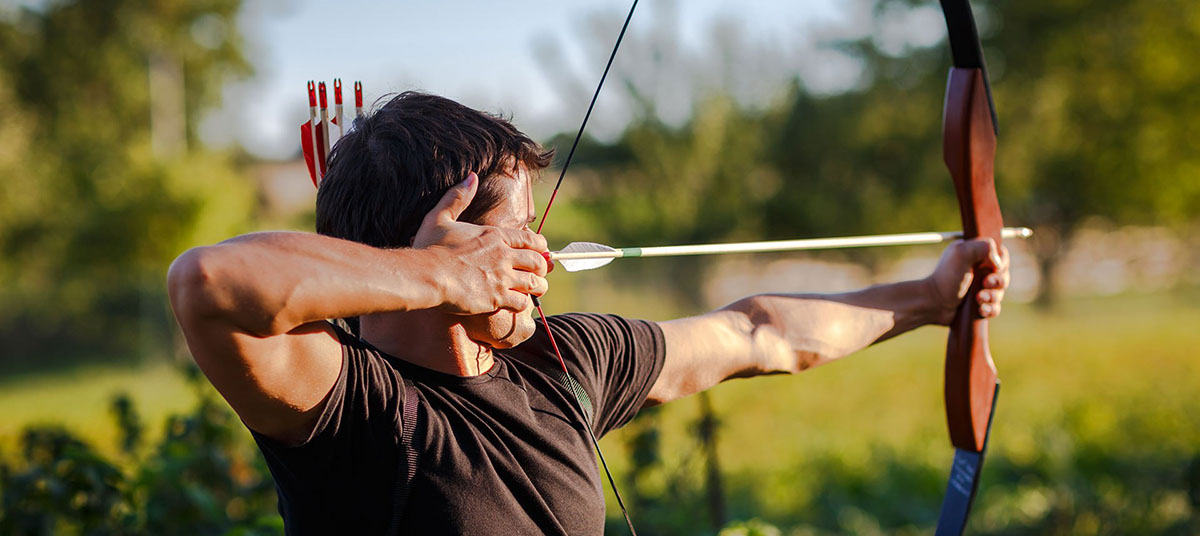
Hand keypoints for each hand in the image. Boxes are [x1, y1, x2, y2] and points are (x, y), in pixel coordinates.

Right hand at [412, 173, 549, 314]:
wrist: (426, 276)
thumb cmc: (430, 248)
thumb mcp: (440, 217)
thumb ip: (458, 197)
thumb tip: (471, 177)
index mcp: (495, 236)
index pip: (531, 239)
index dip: (540, 246)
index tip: (541, 252)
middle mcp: (504, 255)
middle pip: (538, 261)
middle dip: (542, 267)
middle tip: (540, 272)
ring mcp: (502, 278)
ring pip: (535, 283)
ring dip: (538, 287)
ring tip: (536, 290)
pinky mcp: (497, 298)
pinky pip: (522, 302)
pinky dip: (523, 303)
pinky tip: (517, 303)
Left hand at [925, 238, 1009, 324]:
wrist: (933, 303)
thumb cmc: (946, 277)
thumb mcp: (962, 252)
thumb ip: (984, 247)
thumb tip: (998, 262)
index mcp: (975, 254)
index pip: (1001, 255)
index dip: (1001, 263)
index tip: (993, 268)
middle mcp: (978, 270)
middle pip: (1003, 275)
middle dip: (997, 282)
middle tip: (984, 284)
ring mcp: (979, 288)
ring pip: (1000, 293)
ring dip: (992, 297)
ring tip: (978, 299)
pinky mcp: (979, 304)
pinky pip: (995, 308)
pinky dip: (990, 309)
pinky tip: (981, 310)